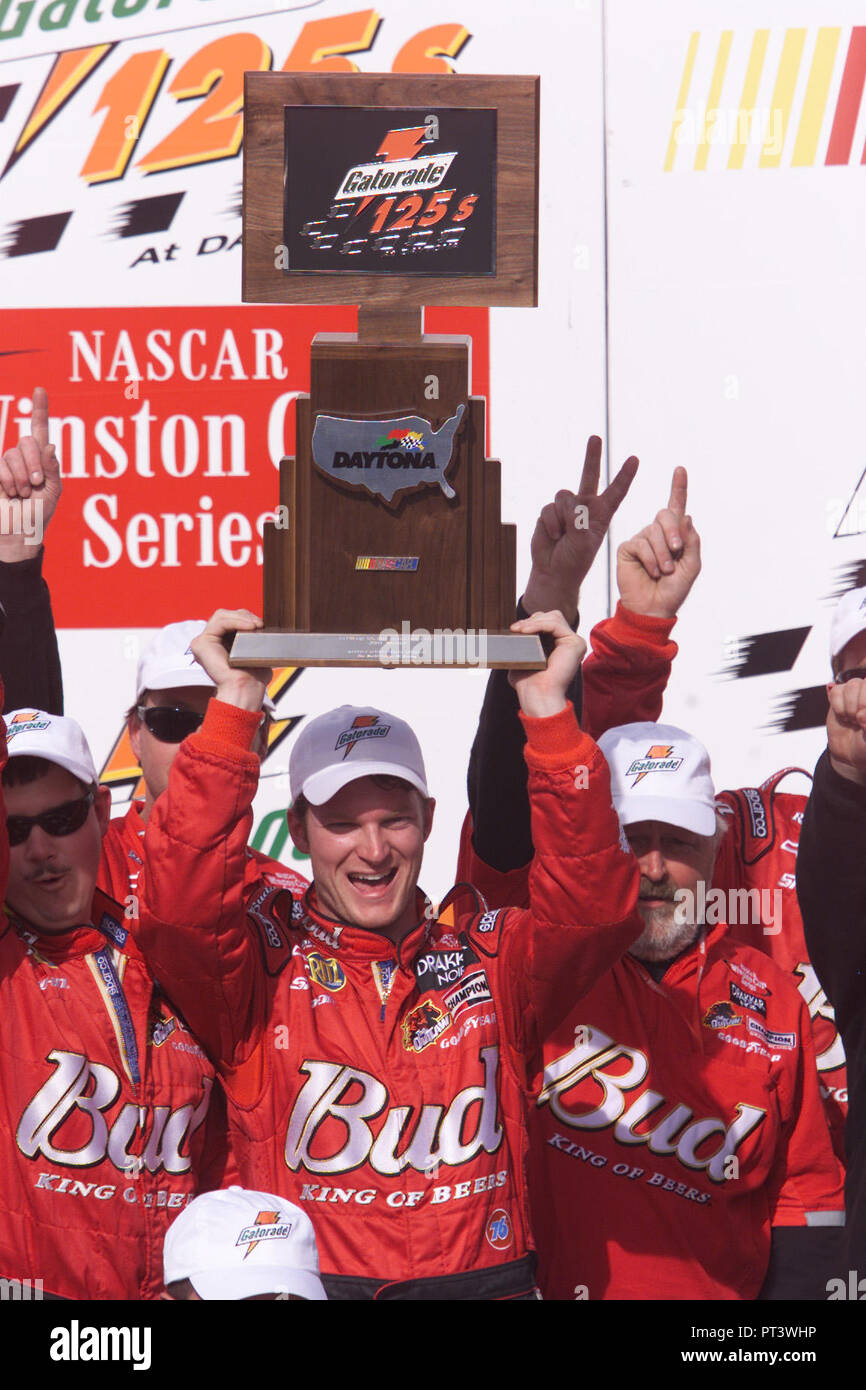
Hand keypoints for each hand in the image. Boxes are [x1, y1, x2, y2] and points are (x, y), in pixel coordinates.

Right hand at [0, 387, 62, 560]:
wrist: (20, 531)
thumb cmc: (38, 514)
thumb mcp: (53, 491)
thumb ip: (52, 468)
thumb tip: (49, 445)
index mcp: (41, 458)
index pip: (39, 428)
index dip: (40, 409)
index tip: (40, 390)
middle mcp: (23, 456)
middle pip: (28, 441)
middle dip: (34, 463)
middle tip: (36, 484)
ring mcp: (7, 463)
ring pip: (13, 454)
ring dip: (22, 477)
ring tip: (24, 493)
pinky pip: (1, 466)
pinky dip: (9, 481)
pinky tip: (12, 493)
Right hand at [190, 609, 271, 713]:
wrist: (247, 688)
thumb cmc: (253, 676)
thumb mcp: (256, 650)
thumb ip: (253, 636)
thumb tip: (260, 623)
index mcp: (220, 644)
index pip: (230, 620)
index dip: (246, 618)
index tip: (262, 624)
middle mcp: (210, 643)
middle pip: (225, 615)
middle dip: (244, 616)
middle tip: (260, 624)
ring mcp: (203, 642)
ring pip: (221, 616)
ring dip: (241, 618)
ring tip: (255, 625)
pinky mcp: (200, 643)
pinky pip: (219, 622)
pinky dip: (236, 621)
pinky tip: (249, 627)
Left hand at [508, 609, 586, 717]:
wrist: (537, 695)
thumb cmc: (528, 682)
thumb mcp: (521, 656)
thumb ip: (522, 642)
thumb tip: (513, 630)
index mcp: (558, 645)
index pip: (546, 622)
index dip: (530, 622)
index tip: (513, 629)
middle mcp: (568, 643)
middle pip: (551, 616)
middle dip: (531, 620)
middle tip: (516, 629)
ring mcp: (574, 642)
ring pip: (553, 617)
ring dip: (533, 621)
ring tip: (519, 630)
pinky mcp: (576, 643)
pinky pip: (555, 624)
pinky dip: (538, 624)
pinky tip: (525, 631)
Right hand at [521, 437, 638, 622]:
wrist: (554, 572)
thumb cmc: (575, 560)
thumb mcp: (584, 542)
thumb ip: (578, 521)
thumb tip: (569, 505)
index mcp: (602, 514)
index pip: (616, 491)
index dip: (624, 476)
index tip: (635, 459)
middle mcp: (586, 506)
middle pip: (590, 476)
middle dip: (592, 456)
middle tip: (596, 437)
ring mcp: (567, 509)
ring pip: (564, 496)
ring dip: (563, 516)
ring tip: (563, 534)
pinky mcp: (550, 513)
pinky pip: (550, 509)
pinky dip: (551, 523)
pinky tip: (554, 535)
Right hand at [616, 466, 700, 618]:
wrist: (653, 609)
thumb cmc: (673, 590)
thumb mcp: (691, 566)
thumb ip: (691, 541)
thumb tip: (686, 516)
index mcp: (675, 536)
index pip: (677, 508)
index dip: (678, 488)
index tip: (680, 469)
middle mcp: (657, 534)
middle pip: (665, 515)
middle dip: (673, 532)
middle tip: (677, 551)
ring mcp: (641, 540)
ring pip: (654, 532)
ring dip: (663, 553)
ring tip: (664, 572)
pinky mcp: (628, 548)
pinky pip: (641, 543)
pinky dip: (651, 558)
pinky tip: (652, 571)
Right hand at [826, 676, 865, 784]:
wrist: (850, 754)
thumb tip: (862, 714)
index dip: (865, 703)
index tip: (863, 720)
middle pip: (861, 684)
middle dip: (858, 705)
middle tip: (858, 721)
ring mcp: (857, 694)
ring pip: (850, 685)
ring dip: (848, 707)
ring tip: (852, 719)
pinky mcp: (840, 697)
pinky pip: (836, 691)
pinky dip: (837, 707)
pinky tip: (843, 716)